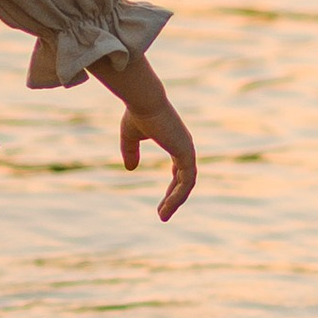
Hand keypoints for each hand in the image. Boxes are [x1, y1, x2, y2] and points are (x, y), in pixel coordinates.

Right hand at [95, 50, 197, 218]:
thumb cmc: (137, 114)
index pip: (179, 171)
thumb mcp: (130, 136)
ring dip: (176, 201)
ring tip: (163, 216)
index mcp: (176, 142)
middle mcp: (185, 147)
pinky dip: (178, 196)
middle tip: (162, 214)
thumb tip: (131, 169)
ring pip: (187, 184)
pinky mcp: (186, 153)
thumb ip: (131, 151)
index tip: (163, 204)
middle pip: (184, 180)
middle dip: (174, 198)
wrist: (144, 101)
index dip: (172, 188)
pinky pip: (186, 182)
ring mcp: (187, 150)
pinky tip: (167, 207)